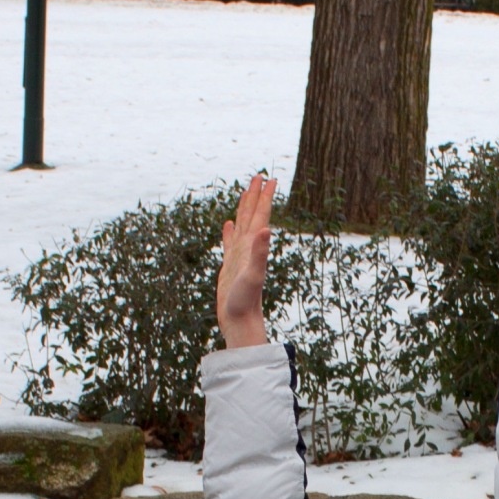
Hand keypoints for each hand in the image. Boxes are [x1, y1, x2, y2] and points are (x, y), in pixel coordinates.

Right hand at [217, 172, 275, 348]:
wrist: (240, 322)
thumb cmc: (246, 301)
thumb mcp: (253, 274)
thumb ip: (259, 252)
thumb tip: (267, 228)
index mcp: (253, 246)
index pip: (260, 215)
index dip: (264, 197)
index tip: (269, 178)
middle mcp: (248, 249)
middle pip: (252, 216)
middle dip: (255, 196)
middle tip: (259, 176)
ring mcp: (238, 257)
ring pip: (241, 226)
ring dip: (244, 210)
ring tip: (245, 194)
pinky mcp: (230, 267)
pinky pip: (229, 243)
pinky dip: (229, 231)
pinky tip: (229, 225)